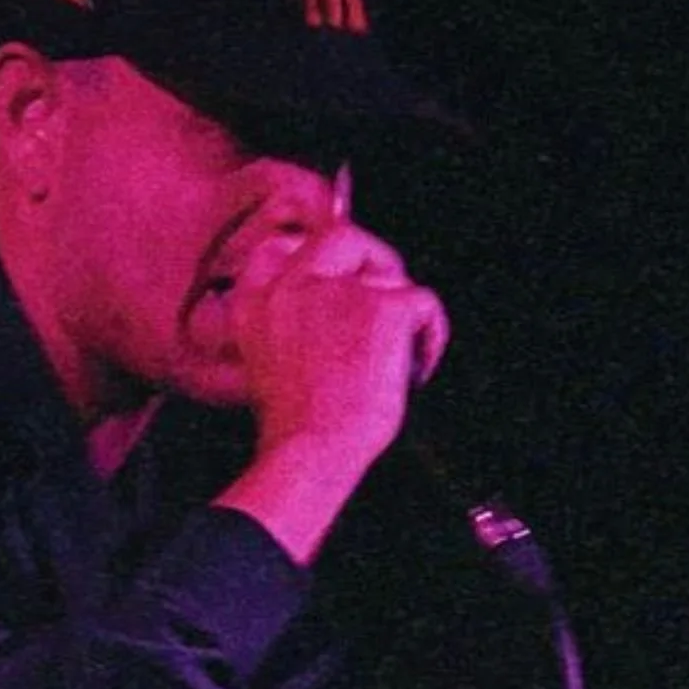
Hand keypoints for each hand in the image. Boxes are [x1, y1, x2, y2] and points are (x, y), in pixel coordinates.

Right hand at [220, 162, 447, 467]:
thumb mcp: (270, 362)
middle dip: (373, 260)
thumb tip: (340, 303)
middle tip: (389, 301)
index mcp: (257, 301)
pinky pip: (425, 302)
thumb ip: (293, 322)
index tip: (339, 281)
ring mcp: (339, 291)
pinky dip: (431, 336)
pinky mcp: (383, 307)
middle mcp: (292, 285)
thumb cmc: (299, 426)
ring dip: (403, 313)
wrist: (313, 451)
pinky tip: (416, 369)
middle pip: (342, 237)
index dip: (313, 254)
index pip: (280, 247)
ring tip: (399, 358)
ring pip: (391, 275)